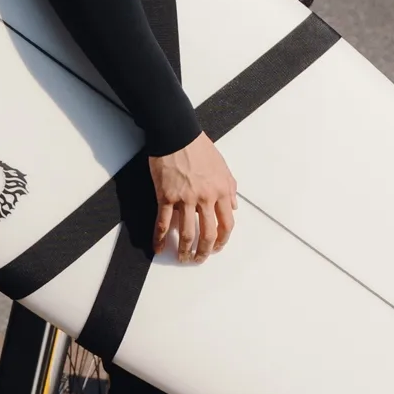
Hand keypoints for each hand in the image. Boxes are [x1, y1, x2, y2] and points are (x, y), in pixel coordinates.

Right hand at [149, 133, 237, 263]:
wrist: (176, 134)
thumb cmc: (198, 147)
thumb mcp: (222, 166)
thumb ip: (230, 187)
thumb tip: (234, 206)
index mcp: (221, 191)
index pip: (227, 223)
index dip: (223, 240)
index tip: (218, 247)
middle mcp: (205, 198)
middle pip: (208, 233)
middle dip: (204, 251)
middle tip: (199, 259)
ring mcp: (185, 199)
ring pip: (187, 233)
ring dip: (185, 250)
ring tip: (183, 258)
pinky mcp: (166, 197)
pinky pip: (163, 223)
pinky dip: (160, 238)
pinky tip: (159, 248)